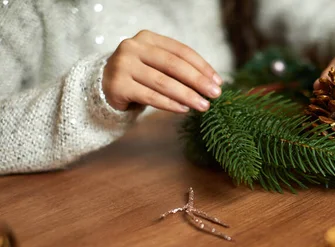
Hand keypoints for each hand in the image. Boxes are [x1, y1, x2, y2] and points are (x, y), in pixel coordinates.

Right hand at [103, 30, 222, 112]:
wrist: (106, 87)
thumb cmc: (140, 77)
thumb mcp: (157, 66)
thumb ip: (179, 69)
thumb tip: (211, 83)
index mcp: (147, 38)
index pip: (181, 51)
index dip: (202, 66)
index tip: (218, 81)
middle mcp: (133, 47)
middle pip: (173, 65)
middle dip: (198, 81)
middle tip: (215, 94)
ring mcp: (123, 65)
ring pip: (163, 82)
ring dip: (187, 95)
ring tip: (203, 106)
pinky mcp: (118, 85)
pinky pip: (150, 96)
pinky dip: (169, 104)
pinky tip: (184, 109)